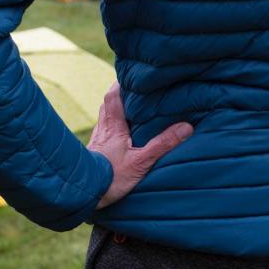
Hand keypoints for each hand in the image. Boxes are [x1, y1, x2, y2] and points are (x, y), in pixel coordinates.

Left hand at [89, 83, 192, 209]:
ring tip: (130, 111)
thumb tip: (186, 126)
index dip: (121, 84)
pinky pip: (103, 132)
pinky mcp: (95, 152)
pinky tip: (120, 136)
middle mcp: (102, 129)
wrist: (82, 192)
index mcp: (113, 126)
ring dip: (115, 112)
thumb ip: (162, 144)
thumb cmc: (110, 177)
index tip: (131, 76)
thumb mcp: (141, 162)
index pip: (113, 96)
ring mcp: (97, 140)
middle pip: (108, 105)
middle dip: (119, 96)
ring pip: (105, 118)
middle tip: (134, 91)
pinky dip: (112, 128)